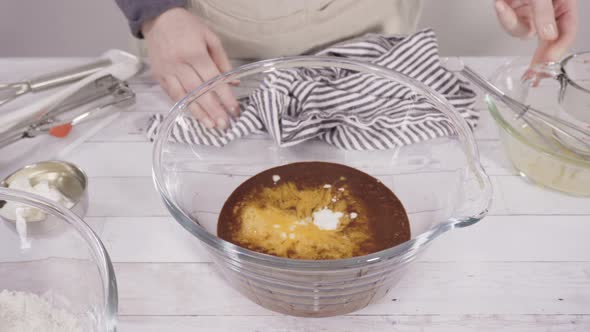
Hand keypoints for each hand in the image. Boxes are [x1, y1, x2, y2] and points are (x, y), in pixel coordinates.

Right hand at [143, 8, 238, 128]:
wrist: (159, 18)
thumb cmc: (187, 26)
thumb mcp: (210, 38)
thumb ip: (222, 61)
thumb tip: (233, 83)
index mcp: (194, 53)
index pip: (213, 80)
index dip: (225, 97)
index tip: (234, 110)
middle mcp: (179, 64)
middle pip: (199, 92)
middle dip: (213, 110)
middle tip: (224, 124)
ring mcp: (167, 71)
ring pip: (183, 96)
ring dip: (198, 113)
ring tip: (210, 125)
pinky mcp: (159, 76)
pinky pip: (172, 95)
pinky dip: (183, 106)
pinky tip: (194, 115)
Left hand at [494, 0, 576, 64]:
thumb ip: (544, 12)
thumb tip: (548, 35)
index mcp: (563, 5)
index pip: (567, 32)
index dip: (558, 49)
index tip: (548, 62)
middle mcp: (548, 11)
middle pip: (547, 40)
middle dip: (539, 57)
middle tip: (533, 76)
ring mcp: (530, 13)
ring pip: (524, 33)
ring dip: (512, 24)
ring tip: (502, 6)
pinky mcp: (514, 13)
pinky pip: (509, 24)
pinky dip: (503, 16)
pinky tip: (500, 5)